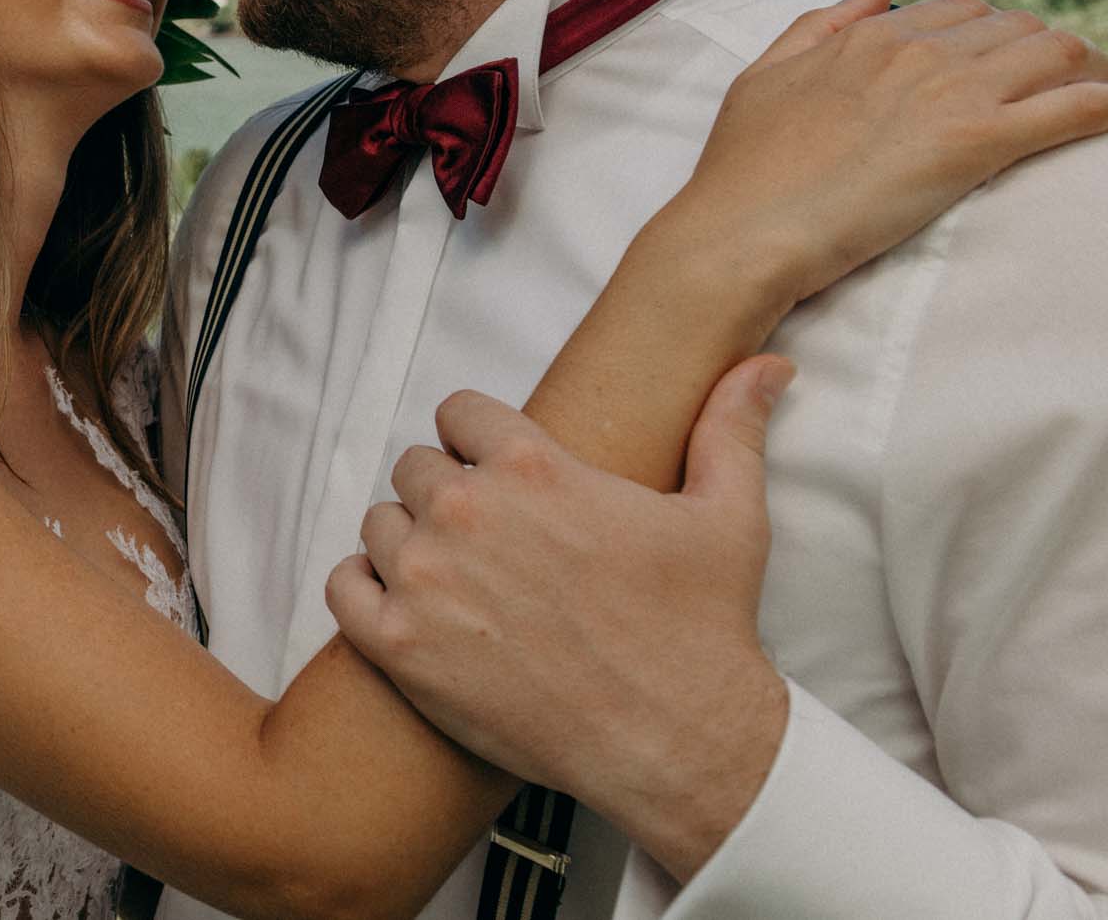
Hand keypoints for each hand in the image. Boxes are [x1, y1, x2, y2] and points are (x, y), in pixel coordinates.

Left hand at [329, 356, 795, 881]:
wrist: (677, 741)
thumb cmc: (702, 627)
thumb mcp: (729, 514)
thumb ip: (732, 427)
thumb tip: (765, 366)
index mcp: (531, 462)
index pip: (457, 411)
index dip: (478, 441)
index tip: (500, 475)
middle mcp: (467, 509)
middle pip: (414, 466)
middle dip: (446, 495)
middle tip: (488, 543)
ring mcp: (424, 577)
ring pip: (378, 524)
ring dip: (407, 544)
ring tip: (456, 581)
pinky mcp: (398, 645)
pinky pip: (342, 587)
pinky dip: (365, 593)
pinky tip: (407, 610)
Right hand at [665, 0, 1107, 307]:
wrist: (737, 232)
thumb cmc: (739, 170)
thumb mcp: (762, 78)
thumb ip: (817, 27)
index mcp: (868, 37)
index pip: (962, 11)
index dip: (996, 36)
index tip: (1009, 67)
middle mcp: (915, 51)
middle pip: (1019, 27)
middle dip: (1050, 53)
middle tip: (1064, 91)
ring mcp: (947, 93)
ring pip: (1057, 54)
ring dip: (1093, 72)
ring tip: (1107, 99)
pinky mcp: (974, 143)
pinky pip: (1074, 109)